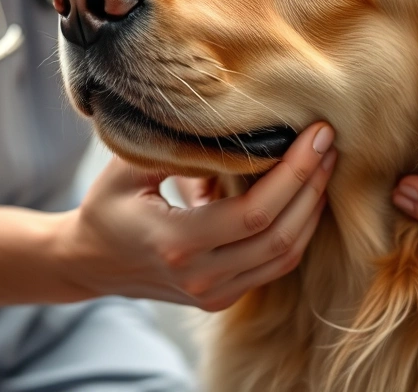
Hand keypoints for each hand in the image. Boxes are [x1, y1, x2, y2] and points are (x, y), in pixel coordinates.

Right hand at [55, 123, 336, 310]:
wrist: (89, 262)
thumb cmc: (107, 205)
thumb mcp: (129, 167)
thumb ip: (179, 147)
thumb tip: (235, 121)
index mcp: (175, 244)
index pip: (255, 213)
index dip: (295, 173)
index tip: (317, 134)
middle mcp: (199, 277)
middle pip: (280, 236)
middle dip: (312, 185)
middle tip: (329, 143)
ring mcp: (214, 294)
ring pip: (286, 256)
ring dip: (311, 208)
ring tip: (324, 164)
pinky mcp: (223, 297)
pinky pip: (275, 266)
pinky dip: (298, 229)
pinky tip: (305, 194)